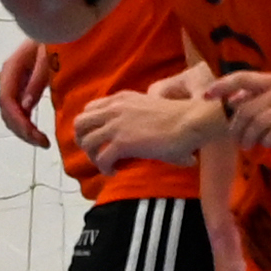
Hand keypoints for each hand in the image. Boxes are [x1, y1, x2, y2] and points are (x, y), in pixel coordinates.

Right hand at [0, 41, 54, 147]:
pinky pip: (16, 109)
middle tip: (42, 143)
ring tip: (40, 141)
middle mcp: (7, 77)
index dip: (19, 122)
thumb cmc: (52, 39)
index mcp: (11, 69)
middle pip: (6, 111)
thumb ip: (37, 81)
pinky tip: (36, 130)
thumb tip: (25, 107)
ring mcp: (11, 82)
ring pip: (9, 113)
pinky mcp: (19, 85)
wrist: (54, 25)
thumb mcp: (47, 58)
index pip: (7, 101)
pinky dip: (24, 122)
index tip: (36, 136)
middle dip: (22, 130)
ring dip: (22, 130)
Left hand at [73, 88, 222, 170]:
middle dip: (83, 140)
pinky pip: (101, 159)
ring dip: (92, 156)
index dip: (91, 125)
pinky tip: (114, 172)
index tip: (101, 137)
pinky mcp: (122, 143)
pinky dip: (104, 168)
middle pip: (80, 123)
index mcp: (121, 99)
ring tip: (105, 164)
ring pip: (86, 141)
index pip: (90, 108)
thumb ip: (140, 115)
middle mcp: (114, 109)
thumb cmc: (180, 116)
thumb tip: (145, 134)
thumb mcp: (152, 106)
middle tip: (96, 152)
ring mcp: (117, 125)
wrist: (191, 120)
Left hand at [215, 72, 270, 151]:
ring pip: (258, 122)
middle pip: (245, 109)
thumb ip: (261, 96)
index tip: (206, 96)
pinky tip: (267, 145)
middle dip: (236, 127)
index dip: (222, 85)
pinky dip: (268, 140)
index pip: (241, 78)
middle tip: (237, 140)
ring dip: (249, 137)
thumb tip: (233, 100)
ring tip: (249, 146)